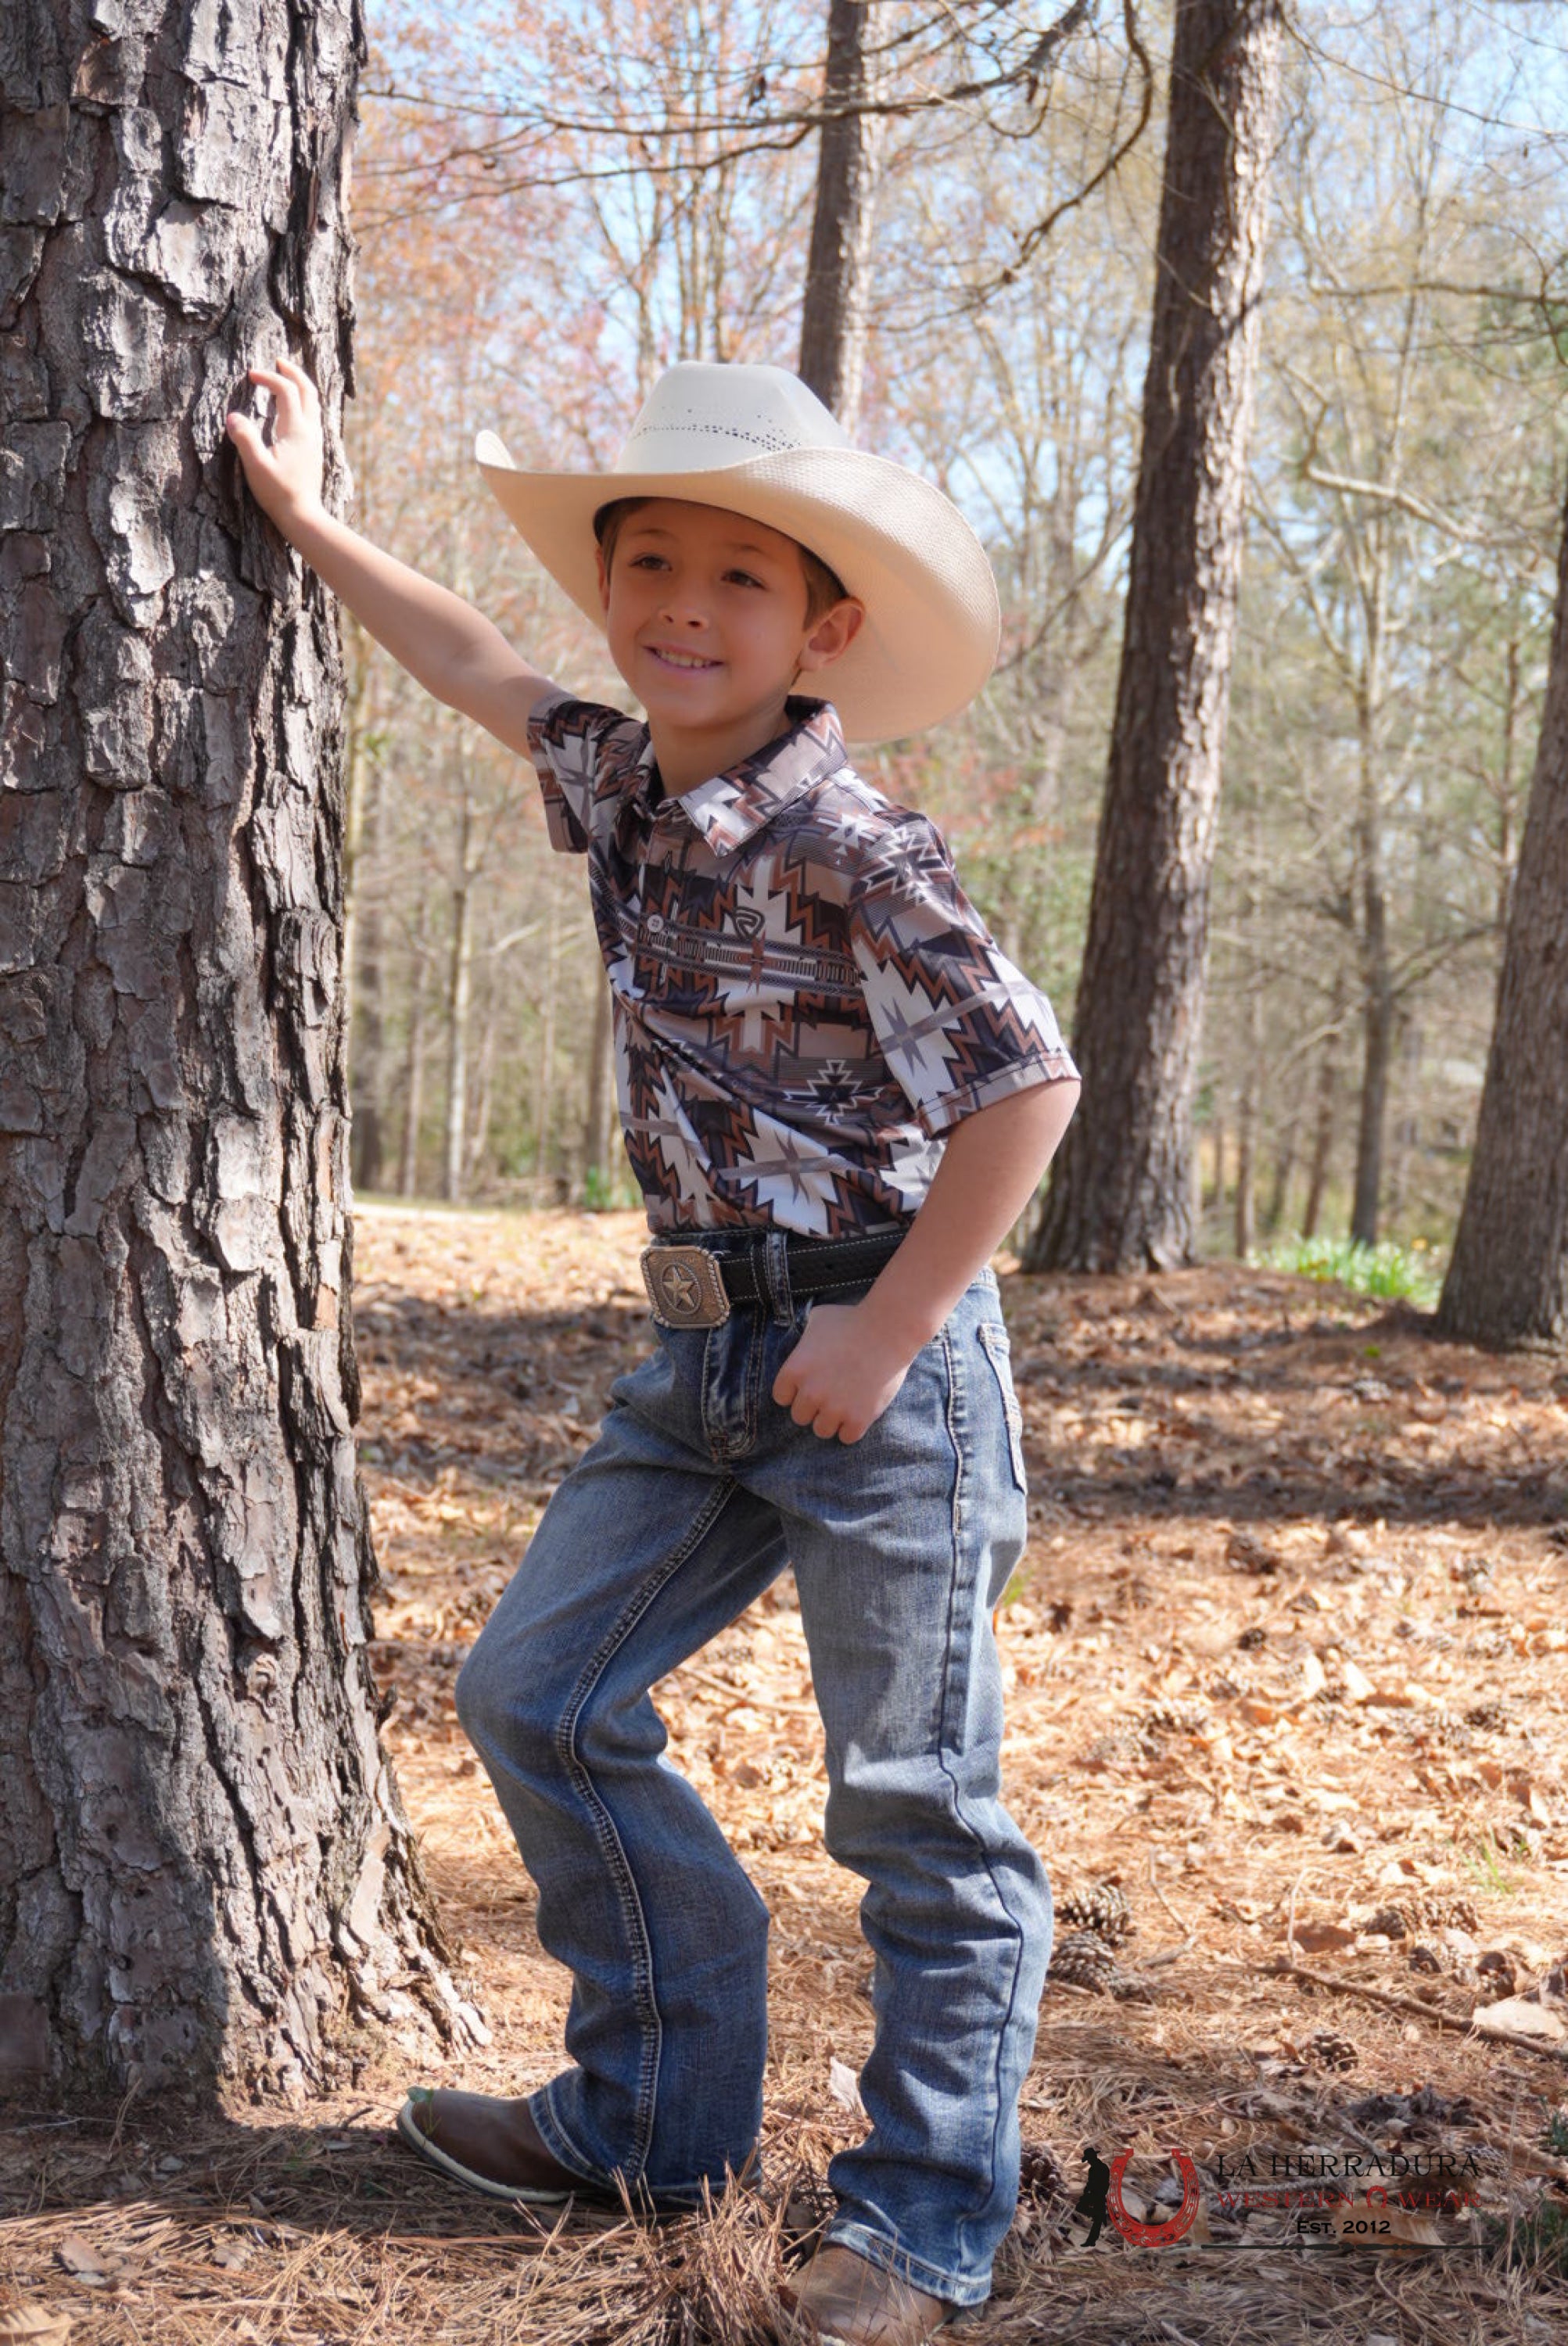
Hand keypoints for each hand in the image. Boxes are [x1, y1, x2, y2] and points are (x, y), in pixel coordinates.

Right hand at [226, 357, 326, 534]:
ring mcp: (315, 441)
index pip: (286, 391)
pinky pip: (313, 416)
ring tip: (287, 378)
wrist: (304, 516)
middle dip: (293, 372)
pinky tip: (294, 409)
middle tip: (278, 360)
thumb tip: (232, 416)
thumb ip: (245, 438)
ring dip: (301, 386)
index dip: (268, 377)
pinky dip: (304, 402)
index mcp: (296, 430)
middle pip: (308, 390)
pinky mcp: (314, 451)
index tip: (250, 375)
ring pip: (314, 403)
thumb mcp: (256, 466)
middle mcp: (310, 431)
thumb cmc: (279, 493)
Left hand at [771, 1302, 913, 1443]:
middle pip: (800, 1417)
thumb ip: (805, 1335)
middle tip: (831, 1393)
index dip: (795, 1391)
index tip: (811, 1384)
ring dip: (832, 1420)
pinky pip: (847, 1438)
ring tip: (845, 1404)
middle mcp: (810, 1393)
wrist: (889, 1330)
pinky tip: (859, 1413)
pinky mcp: (858, 1419)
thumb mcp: (818, 1319)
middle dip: (813, 1406)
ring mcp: (834, 1408)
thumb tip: (803, 1342)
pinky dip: (852, 1428)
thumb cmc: (853, 1319)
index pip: (781, 1397)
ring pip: (822, 1431)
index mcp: (794, 1370)